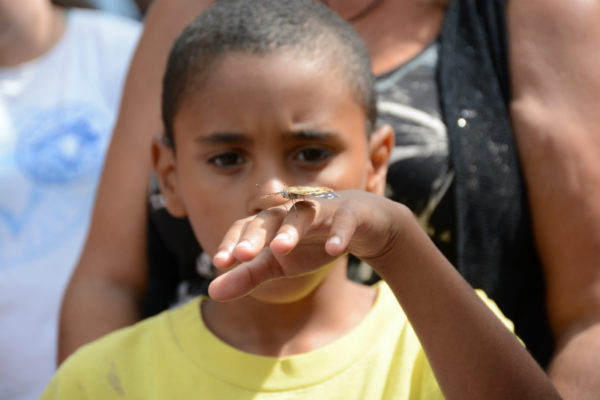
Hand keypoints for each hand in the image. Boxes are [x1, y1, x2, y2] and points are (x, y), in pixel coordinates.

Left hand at [208, 189, 403, 300]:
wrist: (360, 225)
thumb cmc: (312, 241)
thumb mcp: (279, 263)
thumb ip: (247, 275)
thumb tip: (211, 292)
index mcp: (273, 222)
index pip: (246, 227)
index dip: (233, 242)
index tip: (219, 263)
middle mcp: (293, 211)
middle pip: (271, 219)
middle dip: (256, 236)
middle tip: (242, 256)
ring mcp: (322, 209)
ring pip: (304, 213)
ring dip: (292, 229)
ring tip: (280, 249)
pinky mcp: (350, 213)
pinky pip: (344, 220)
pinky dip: (339, 233)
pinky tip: (335, 250)